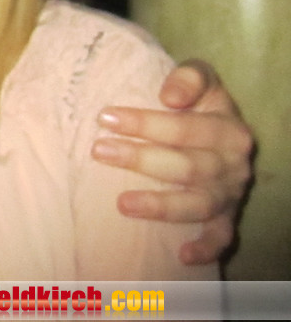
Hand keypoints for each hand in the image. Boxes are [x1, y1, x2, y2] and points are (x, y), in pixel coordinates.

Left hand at [92, 59, 253, 264]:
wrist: (219, 126)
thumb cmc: (197, 100)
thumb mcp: (199, 76)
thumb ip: (189, 77)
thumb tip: (170, 96)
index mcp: (227, 128)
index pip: (185, 127)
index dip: (146, 122)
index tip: (105, 117)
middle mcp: (233, 164)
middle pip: (187, 166)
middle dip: (140, 159)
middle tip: (99, 150)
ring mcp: (230, 193)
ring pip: (197, 204)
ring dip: (160, 205)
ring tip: (121, 203)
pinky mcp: (226, 218)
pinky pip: (220, 237)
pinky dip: (205, 247)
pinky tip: (181, 254)